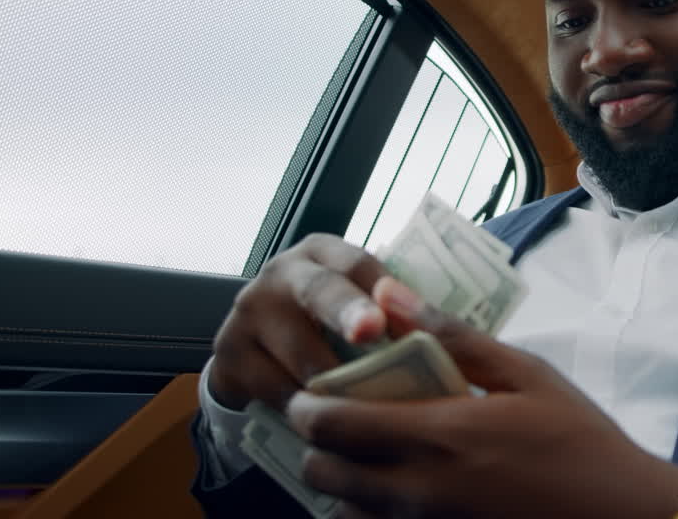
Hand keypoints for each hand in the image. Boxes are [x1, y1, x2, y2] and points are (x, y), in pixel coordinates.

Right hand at [208, 233, 389, 410]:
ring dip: (337, 385)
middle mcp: (283, 273)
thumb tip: (449, 334)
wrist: (259, 350)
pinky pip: (275, 390)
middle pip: (319, 292)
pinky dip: (306, 410)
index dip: (380, 288)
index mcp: (324, 254)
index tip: (399, 312)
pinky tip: (328, 424)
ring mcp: (249, 310)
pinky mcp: (228, 353)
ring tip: (370, 408)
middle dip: (348, 312)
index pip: (357, 264)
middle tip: (371, 331)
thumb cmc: (327, 327)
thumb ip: (394, 311)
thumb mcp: (357, 305)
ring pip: (300, 354)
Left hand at [285, 278, 677, 518]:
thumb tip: (388, 292)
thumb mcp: (525, 373)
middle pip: (322, 472)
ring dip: (341, 480)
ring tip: (369, 453)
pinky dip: (368, 513)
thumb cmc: (578, 439)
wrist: (620, 516)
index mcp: (438, 435)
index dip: (308, 404)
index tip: (318, 386)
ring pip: (342, 510)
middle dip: (318, 442)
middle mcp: (418, 491)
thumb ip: (452, 335)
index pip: (330, 424)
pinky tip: (398, 489)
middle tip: (342, 418)